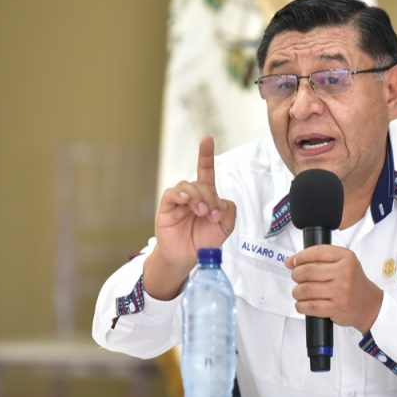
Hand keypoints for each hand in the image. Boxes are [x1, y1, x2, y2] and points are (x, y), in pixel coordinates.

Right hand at [144, 136, 236, 298]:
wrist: (188, 257)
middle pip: (202, 184)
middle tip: (211, 214)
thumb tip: (220, 202)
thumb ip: (229, 211)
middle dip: (209, 197)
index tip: (207, 139)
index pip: (206, 171)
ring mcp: (179, 199)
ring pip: (189, 186)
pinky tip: (185, 200)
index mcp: (207, 196)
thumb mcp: (225, 227)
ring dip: (198, 198)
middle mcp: (193, 194)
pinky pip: (172, 193)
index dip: (205, 155)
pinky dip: (180, 194)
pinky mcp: (167, 206)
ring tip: (201, 212)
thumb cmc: (205, 240)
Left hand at [286, 245, 382, 333]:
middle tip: (297, 277)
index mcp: (346, 258)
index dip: (300, 257)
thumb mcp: (341, 264)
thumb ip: (317, 259)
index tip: (294, 262)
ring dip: (297, 292)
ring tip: (300, 292)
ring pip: (305, 289)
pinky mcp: (336, 308)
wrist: (369, 304)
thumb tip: (290, 261)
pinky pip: (309, 306)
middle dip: (296, 275)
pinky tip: (303, 303)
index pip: (316, 252)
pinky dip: (301, 305)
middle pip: (307, 271)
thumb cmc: (353, 283)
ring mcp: (340, 291)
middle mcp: (344, 273)